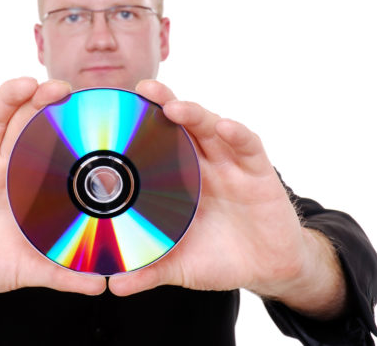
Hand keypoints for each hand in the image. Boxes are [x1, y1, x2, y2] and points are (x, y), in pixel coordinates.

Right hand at [0, 79, 105, 320]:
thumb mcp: (25, 269)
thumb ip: (61, 273)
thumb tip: (101, 286)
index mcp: (25, 183)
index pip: (50, 145)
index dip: (68, 128)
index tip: (93, 112)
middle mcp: (1, 164)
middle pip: (24, 122)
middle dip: (42, 102)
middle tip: (65, 90)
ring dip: (7, 98)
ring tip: (27, 84)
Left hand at [108, 81, 344, 317]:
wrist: (267, 268)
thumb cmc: (220, 258)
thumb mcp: (180, 266)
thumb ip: (149, 270)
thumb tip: (114, 285)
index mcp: (179, 179)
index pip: (155, 144)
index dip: (136, 127)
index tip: (110, 112)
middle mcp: (202, 163)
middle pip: (180, 125)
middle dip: (161, 104)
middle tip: (139, 90)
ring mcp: (231, 164)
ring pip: (211, 128)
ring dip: (193, 114)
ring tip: (173, 106)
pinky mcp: (259, 172)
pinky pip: (247, 147)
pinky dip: (236, 135)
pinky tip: (224, 127)